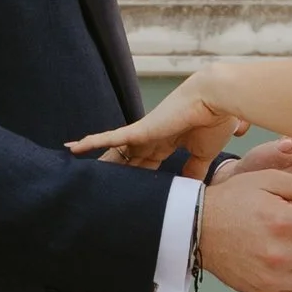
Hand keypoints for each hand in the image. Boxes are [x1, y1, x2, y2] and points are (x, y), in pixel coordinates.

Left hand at [69, 78, 238, 174]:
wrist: (217, 101)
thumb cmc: (215, 122)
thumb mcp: (204, 154)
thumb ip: (194, 170)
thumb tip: (192, 188)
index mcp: (168, 141)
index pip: (148, 162)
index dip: (138, 175)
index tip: (129, 190)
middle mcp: (153, 136)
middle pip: (127, 159)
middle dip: (115, 172)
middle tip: (98, 187)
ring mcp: (144, 132)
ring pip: (114, 150)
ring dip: (99, 162)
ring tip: (80, 174)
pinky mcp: (139, 129)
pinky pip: (110, 137)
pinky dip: (92, 142)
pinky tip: (74, 147)